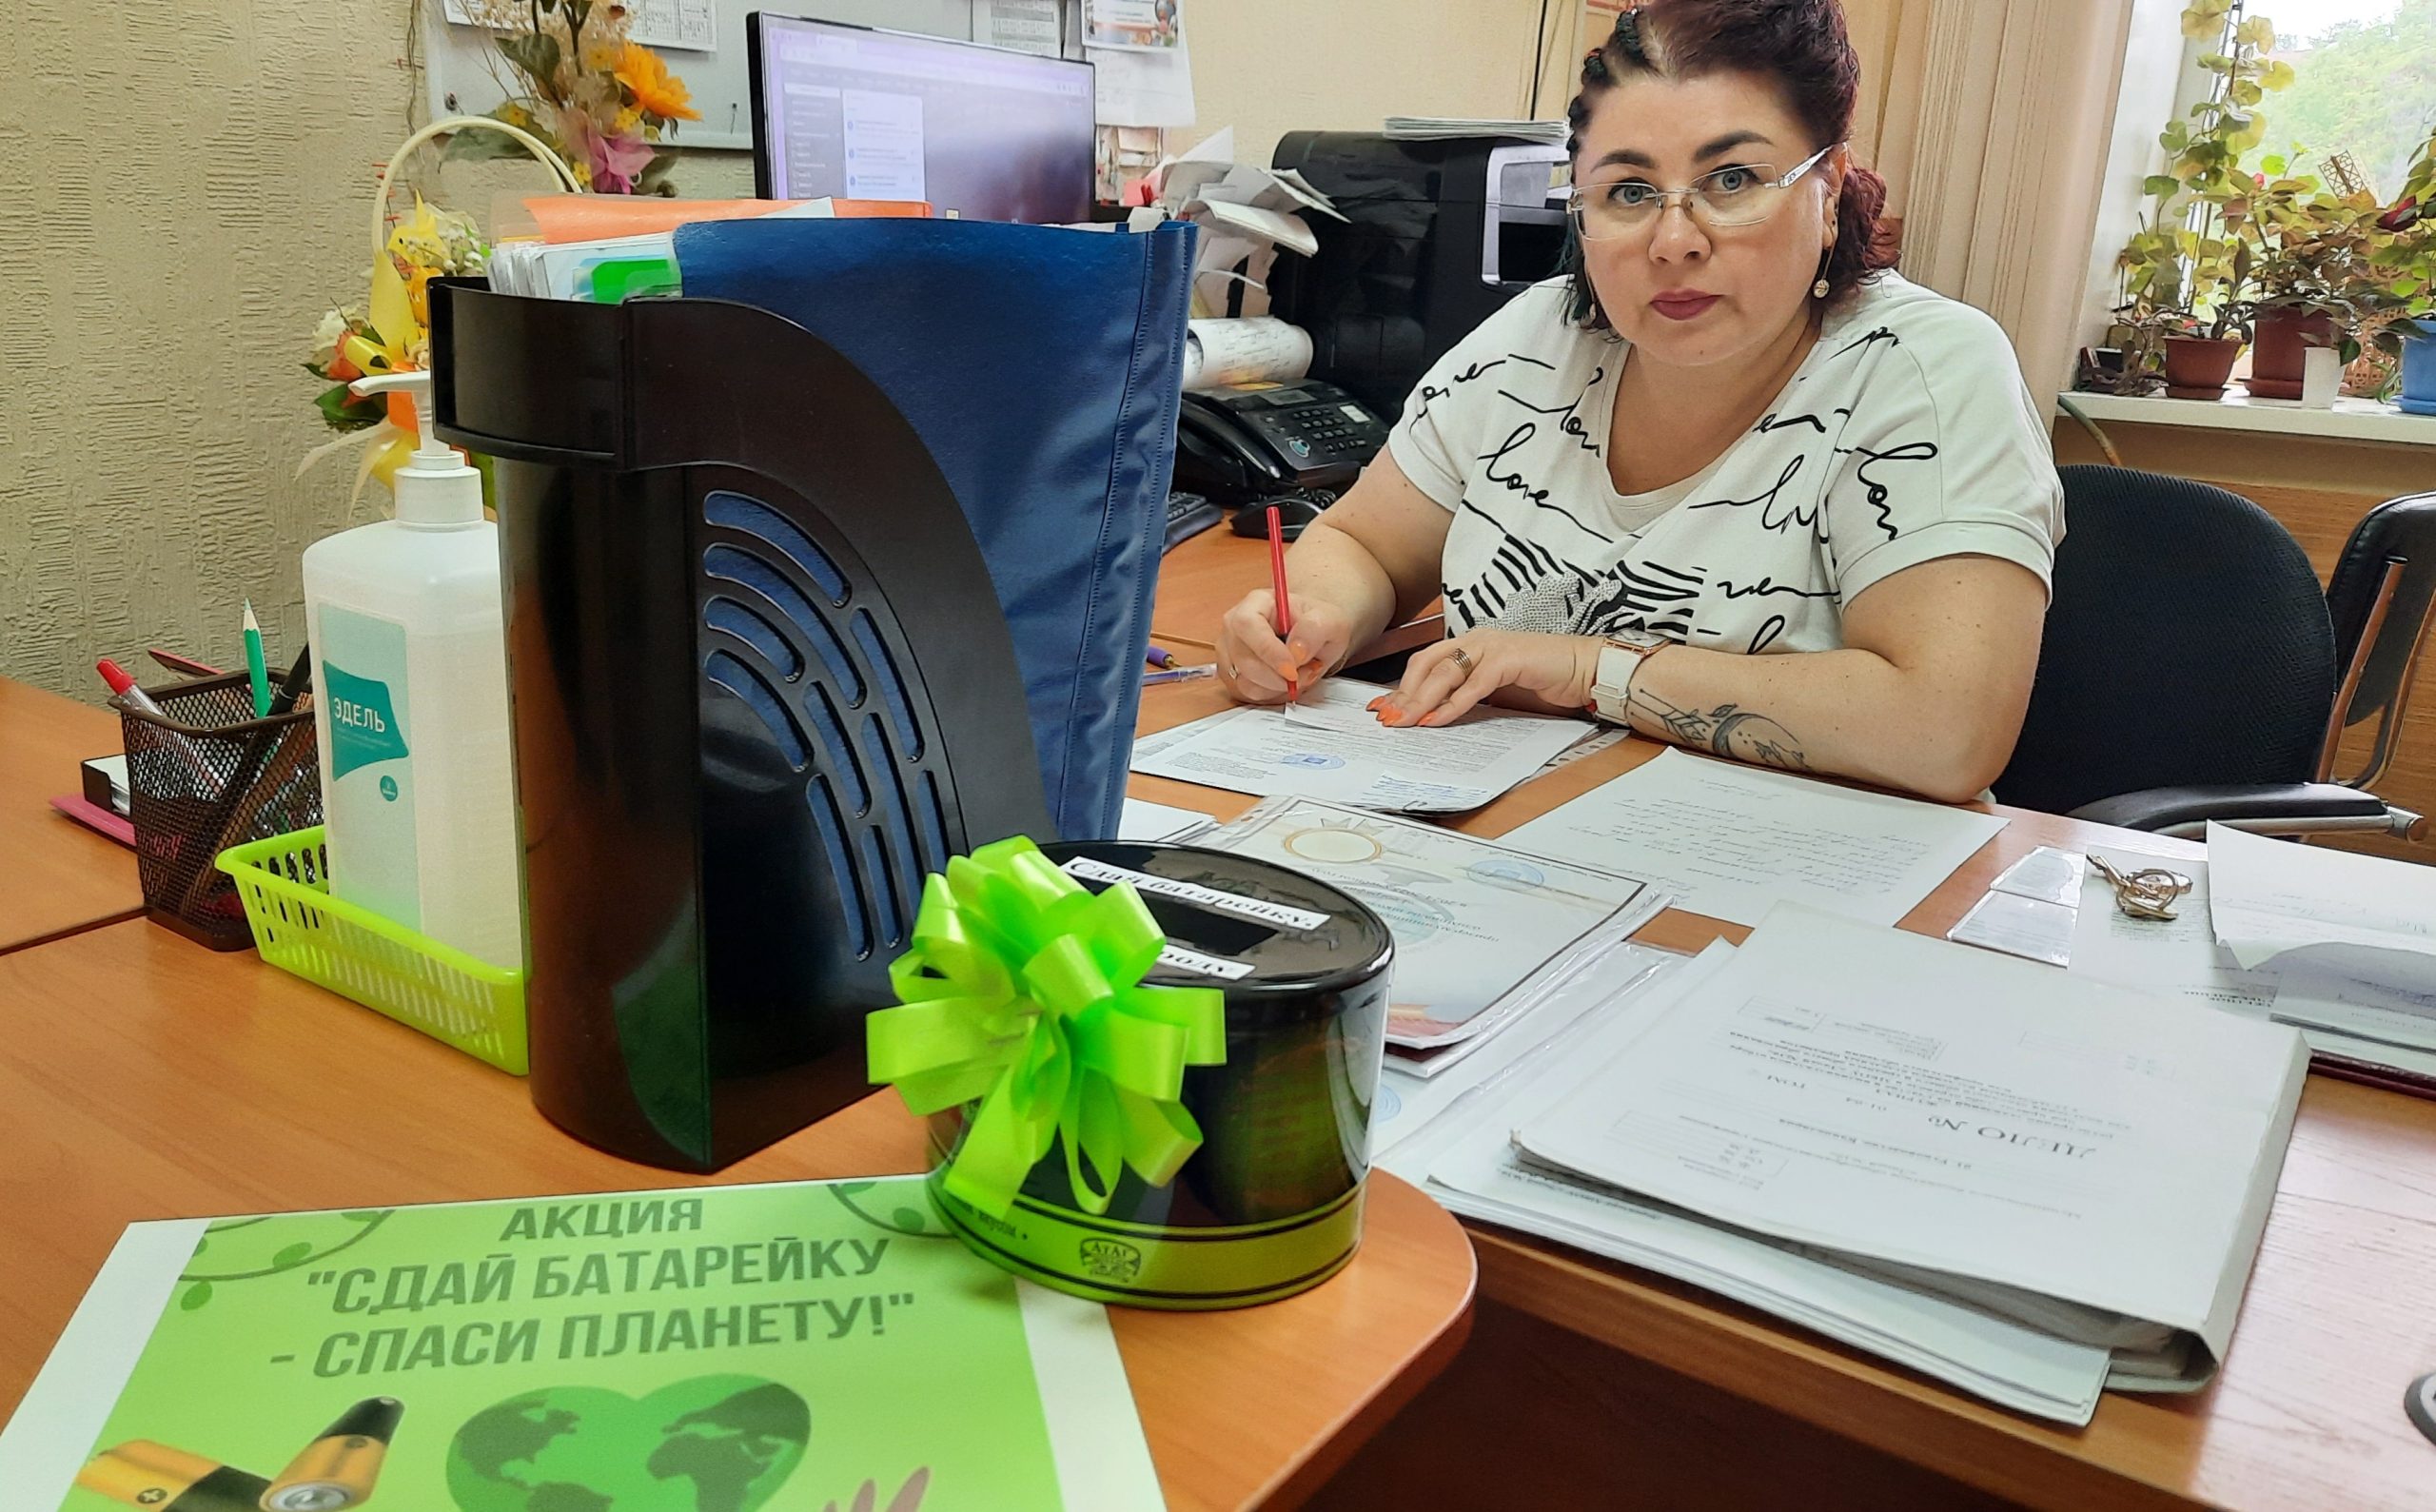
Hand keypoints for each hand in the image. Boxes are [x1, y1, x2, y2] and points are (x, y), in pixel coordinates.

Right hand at [1216, 590, 1356, 705]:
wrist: (1314, 636)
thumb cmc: (1317, 623)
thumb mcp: (1329, 620)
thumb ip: (1314, 630)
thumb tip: (1296, 651)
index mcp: (1256, 602)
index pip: (1248, 625)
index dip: (1268, 651)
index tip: (1291, 669)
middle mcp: (1236, 625)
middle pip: (1244, 659)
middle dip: (1278, 676)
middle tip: (1308, 671)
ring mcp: (1231, 650)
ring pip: (1245, 681)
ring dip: (1278, 686)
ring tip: (1301, 673)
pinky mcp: (1233, 673)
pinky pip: (1249, 693)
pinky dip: (1273, 693)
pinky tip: (1287, 680)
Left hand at [1373, 629, 1600, 726]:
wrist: (1582, 669)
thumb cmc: (1542, 679)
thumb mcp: (1495, 690)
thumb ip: (1465, 696)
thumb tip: (1434, 715)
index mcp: (1470, 644)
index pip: (1425, 662)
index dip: (1401, 685)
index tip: (1382, 707)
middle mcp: (1476, 640)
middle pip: (1426, 664)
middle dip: (1404, 693)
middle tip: (1388, 717)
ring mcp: (1492, 647)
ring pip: (1444, 672)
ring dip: (1421, 700)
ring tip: (1405, 721)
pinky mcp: (1508, 660)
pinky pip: (1472, 685)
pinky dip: (1452, 705)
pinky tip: (1437, 719)